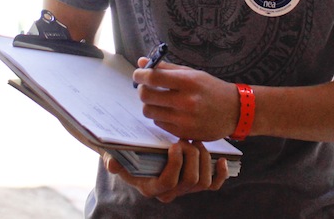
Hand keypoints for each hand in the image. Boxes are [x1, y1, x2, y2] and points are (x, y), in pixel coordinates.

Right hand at [103, 140, 228, 202]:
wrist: (137, 158)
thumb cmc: (127, 156)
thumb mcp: (116, 157)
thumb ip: (113, 161)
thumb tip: (112, 164)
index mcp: (152, 188)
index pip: (169, 183)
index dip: (175, 165)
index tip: (173, 145)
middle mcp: (171, 193)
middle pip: (190, 180)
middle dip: (191, 157)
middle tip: (184, 139)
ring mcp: (185, 190)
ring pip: (204, 181)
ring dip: (203, 158)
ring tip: (195, 141)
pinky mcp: (197, 183)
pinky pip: (214, 185)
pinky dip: (221, 174)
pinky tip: (221, 159)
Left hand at [133, 61, 239, 141]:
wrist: (234, 111)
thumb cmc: (211, 89)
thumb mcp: (192, 73)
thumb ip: (166, 68)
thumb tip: (142, 63)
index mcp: (188, 82)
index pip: (153, 78)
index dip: (140, 75)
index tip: (139, 74)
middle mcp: (186, 102)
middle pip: (146, 96)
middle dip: (142, 90)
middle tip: (147, 87)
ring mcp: (184, 120)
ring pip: (149, 111)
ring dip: (149, 104)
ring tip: (158, 100)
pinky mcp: (183, 133)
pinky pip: (159, 123)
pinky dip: (159, 116)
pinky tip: (169, 111)